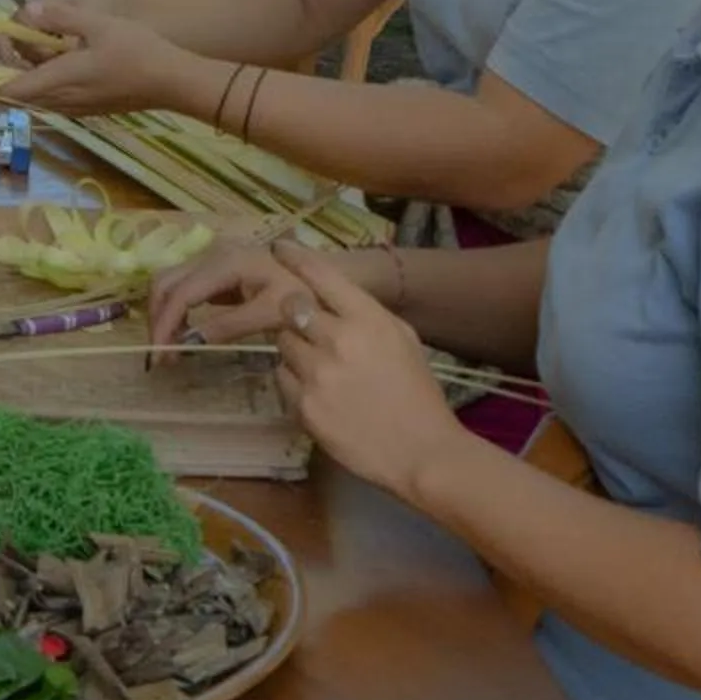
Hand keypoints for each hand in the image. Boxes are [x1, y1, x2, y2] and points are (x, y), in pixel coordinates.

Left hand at [0, 1, 191, 115]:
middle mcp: (61, 101)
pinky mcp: (85, 108)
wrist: (172, 82)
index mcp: (60, 80)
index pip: (8, 88)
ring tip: (15, 43)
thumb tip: (26, 10)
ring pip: (32, 96)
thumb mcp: (99, 23)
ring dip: (17, 73)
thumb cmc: (137, 49)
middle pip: (16, 93)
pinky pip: (49, 97)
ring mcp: (74, 108)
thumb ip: (61, 16)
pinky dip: (36, 79)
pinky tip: (44, 58)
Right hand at [149, 242, 296, 353]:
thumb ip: (229, 325)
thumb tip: (189, 342)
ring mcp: (213, 259)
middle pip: (166, 282)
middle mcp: (212, 254)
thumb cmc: (302, 294)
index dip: (165, 324)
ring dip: (164, 314)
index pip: (181, 293)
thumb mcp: (270, 313)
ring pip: (172, 282)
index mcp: (225, 262)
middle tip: (161, 356)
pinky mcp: (217, 270)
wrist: (324, 276)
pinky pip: (185, 286)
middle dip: (157, 319)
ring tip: (170, 349)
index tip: (159, 357)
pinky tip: (183, 334)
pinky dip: (177, 310)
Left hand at [271, 248, 460, 505]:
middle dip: (294, 313)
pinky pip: (282, 379)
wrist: (422, 453)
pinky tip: (320, 394)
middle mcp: (337, 341)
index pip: (321, 276)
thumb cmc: (417, 393)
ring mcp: (317, 375)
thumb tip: (330, 297)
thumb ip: (365, 314)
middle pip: (289, 307)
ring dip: (295, 350)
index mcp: (367, 319)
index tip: (278, 247)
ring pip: (282, 344)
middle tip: (308, 328)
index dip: (295, 257)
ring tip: (321, 368)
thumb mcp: (402, 338)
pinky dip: (294, 381)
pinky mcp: (304, 407)